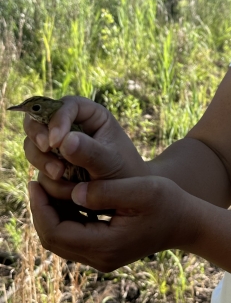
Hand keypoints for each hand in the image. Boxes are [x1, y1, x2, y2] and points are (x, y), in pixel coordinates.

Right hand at [23, 95, 148, 185]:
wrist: (125, 197)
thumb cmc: (125, 173)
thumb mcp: (111, 162)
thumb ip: (90, 152)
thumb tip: (64, 141)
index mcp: (92, 115)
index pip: (67, 105)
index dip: (57, 119)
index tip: (55, 142)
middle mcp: (72, 125)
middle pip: (40, 118)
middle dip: (39, 135)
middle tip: (46, 149)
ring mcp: (59, 144)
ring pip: (33, 142)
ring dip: (40, 158)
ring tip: (59, 174)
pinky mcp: (52, 162)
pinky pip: (37, 164)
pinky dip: (44, 174)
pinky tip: (61, 183)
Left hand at [28, 175, 201, 270]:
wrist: (186, 223)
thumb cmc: (168, 202)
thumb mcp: (141, 190)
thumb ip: (107, 191)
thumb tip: (74, 193)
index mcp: (106, 245)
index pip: (57, 232)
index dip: (40, 208)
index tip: (36, 182)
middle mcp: (100, 259)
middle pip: (54, 240)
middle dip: (40, 211)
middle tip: (36, 182)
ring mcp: (102, 257)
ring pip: (61, 240)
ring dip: (50, 214)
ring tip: (48, 186)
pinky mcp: (105, 251)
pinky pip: (74, 237)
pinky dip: (64, 218)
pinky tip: (66, 196)